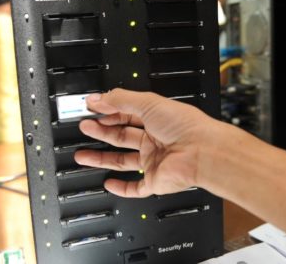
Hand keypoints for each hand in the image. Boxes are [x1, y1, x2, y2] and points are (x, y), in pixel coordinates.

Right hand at [74, 88, 220, 197]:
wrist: (203, 152)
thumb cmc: (185, 125)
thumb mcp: (148, 103)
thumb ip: (121, 99)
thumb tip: (98, 98)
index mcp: (156, 118)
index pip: (126, 113)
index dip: (108, 111)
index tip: (91, 109)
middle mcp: (155, 139)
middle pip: (121, 136)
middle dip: (101, 131)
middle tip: (84, 127)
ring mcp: (154, 161)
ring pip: (122, 161)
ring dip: (101, 158)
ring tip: (82, 154)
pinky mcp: (155, 181)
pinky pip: (136, 188)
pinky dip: (122, 188)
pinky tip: (109, 183)